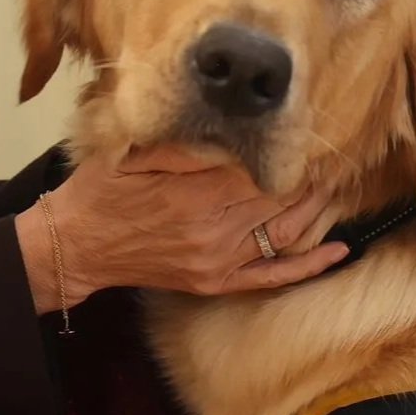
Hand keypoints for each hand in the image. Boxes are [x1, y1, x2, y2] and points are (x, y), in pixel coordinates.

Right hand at [15, 146, 347, 313]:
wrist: (76, 246)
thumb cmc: (100, 191)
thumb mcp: (133, 153)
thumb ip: (182, 145)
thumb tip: (229, 133)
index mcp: (194, 192)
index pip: (258, 169)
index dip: (288, 153)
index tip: (311, 135)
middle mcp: (213, 229)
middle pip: (279, 200)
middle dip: (311, 179)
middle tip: (337, 157)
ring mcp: (218, 260)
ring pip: (284, 234)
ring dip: (317, 212)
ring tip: (339, 187)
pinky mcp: (215, 281)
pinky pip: (271, 276)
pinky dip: (308, 265)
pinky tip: (337, 250)